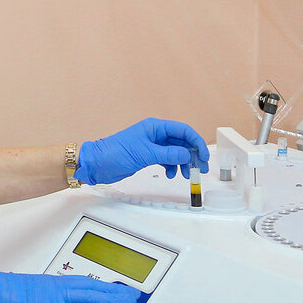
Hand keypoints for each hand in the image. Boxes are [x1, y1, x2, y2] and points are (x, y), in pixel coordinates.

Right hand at [0, 266, 139, 302]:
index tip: (113, 290)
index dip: (99, 287)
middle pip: (92, 287)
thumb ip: (36, 300)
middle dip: (113, 291)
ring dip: (112, 298)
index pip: (81, 283)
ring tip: (128, 302)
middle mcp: (55, 285)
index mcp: (49, 282)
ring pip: (91, 295)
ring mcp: (55, 295)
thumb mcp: (22, 296)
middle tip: (131, 295)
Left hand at [75, 117, 208, 184]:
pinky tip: (171, 174)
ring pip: (175, 152)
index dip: (196, 141)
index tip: (204, 155)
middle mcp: (155, 134)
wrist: (97, 164)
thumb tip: (187, 154)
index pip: (183, 130)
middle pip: (181, 142)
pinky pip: (167, 159)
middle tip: (200, 168)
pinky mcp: (148, 155)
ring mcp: (152, 145)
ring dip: (183, 162)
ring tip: (186, 175)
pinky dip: (172, 167)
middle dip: (193, 154)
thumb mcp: (145, 154)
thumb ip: (168, 154)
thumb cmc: (115, 153)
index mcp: (155, 127)